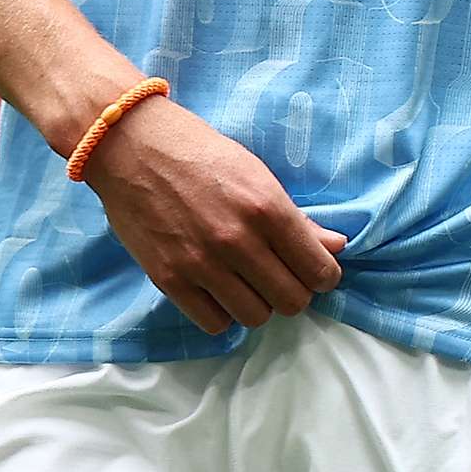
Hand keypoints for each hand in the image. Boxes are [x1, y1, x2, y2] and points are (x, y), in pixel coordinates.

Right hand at [79, 98, 344, 334]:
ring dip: (258, 303)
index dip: (322, 276)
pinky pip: (215, 324)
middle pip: (292, 301)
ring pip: (256, 317)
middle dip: (293, 292)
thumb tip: (337, 247)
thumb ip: (298, 218)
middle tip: (280, 276)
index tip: (314, 271)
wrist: (133, 147)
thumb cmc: (200, 154)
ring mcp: (202, 264)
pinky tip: (219, 290)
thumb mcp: (257, 175)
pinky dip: (222, 312)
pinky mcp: (169, 280)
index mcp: (267, 208)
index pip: (318, 271)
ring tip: (247, 282)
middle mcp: (238, 240)